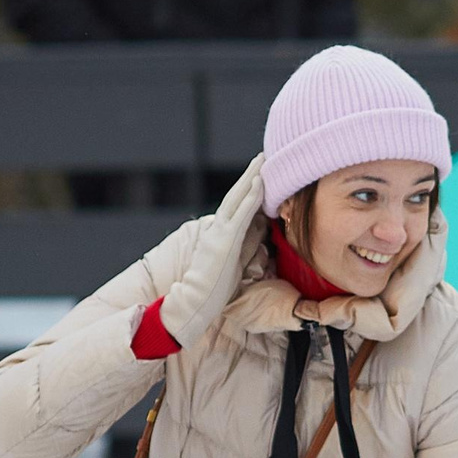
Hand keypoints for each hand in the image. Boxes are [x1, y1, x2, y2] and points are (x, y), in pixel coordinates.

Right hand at [157, 156, 265, 346]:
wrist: (194, 302)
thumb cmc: (212, 291)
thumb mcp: (230, 266)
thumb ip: (240, 252)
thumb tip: (255, 245)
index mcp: (220, 234)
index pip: (237, 207)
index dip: (248, 189)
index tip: (260, 173)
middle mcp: (218, 228)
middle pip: (237, 195)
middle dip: (250, 175)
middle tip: (263, 156)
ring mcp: (220, 232)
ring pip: (238, 197)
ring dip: (252, 177)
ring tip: (264, 159)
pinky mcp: (224, 238)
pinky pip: (241, 212)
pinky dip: (251, 196)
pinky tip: (260, 181)